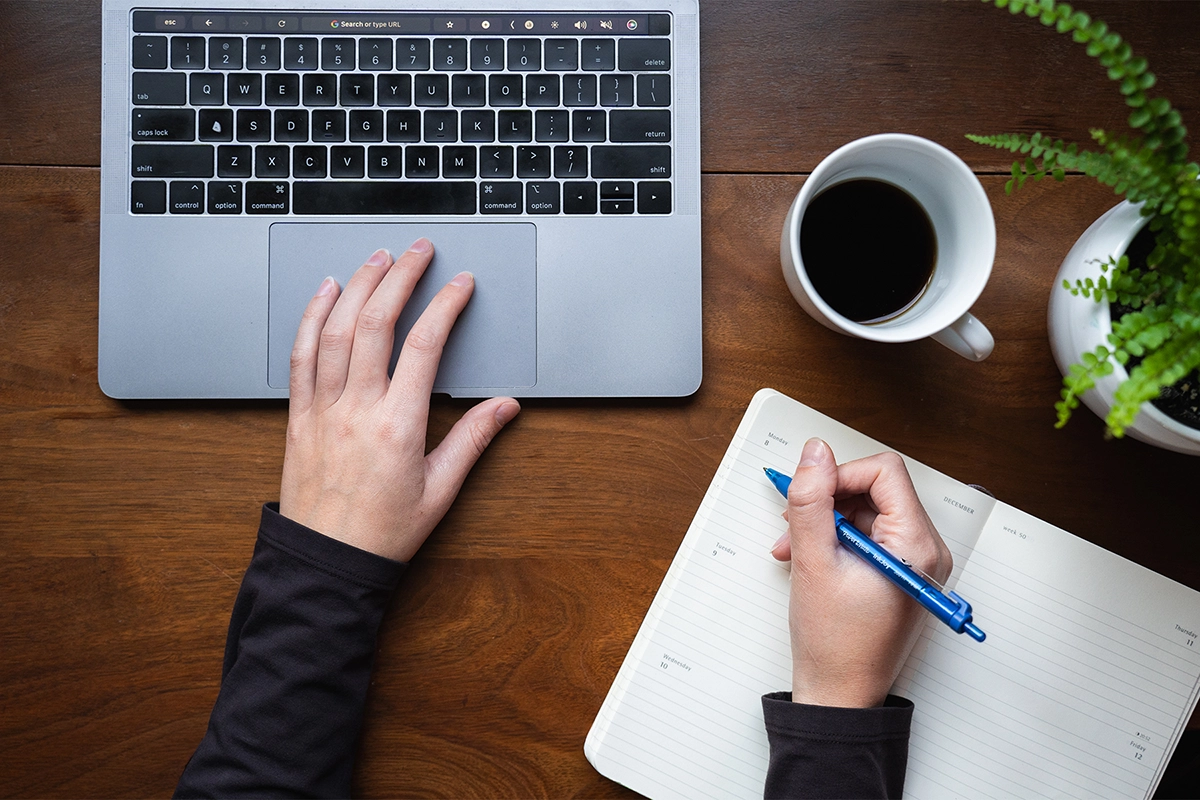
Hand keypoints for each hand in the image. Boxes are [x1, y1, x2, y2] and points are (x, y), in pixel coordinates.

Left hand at [279, 241, 520, 562]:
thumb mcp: (440, 491)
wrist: (325, 562)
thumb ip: (473, 441)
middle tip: (418, 250)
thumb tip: (505, 406)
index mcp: (398, 426)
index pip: (424, 346)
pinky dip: (311, 317)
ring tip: (376, 258)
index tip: (460, 284)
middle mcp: (357, 409)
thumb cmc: (384, 532)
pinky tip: (324, 291)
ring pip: (334, 330)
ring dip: (356, 287)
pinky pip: (300, 356)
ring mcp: (322, 409)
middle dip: (399, 277)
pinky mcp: (298, 416)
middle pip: (375, 324)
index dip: (445, 306)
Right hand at [770, 438, 951, 707]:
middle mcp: (926, 551)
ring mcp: (916, 564)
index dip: (840, 476)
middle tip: (794, 524)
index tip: (810, 497)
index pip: (884, 472)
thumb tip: (815, 453)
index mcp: (916, 545)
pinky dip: (836, 540)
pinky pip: (869, 536)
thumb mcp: (813, 561)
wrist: (840, 695)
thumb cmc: (835, 644)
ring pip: (868, 512)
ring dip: (827, 521)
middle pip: (876, 490)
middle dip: (829, 501)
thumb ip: (812, 501)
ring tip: (795, 548)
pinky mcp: (902, 574)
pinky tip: (809, 559)